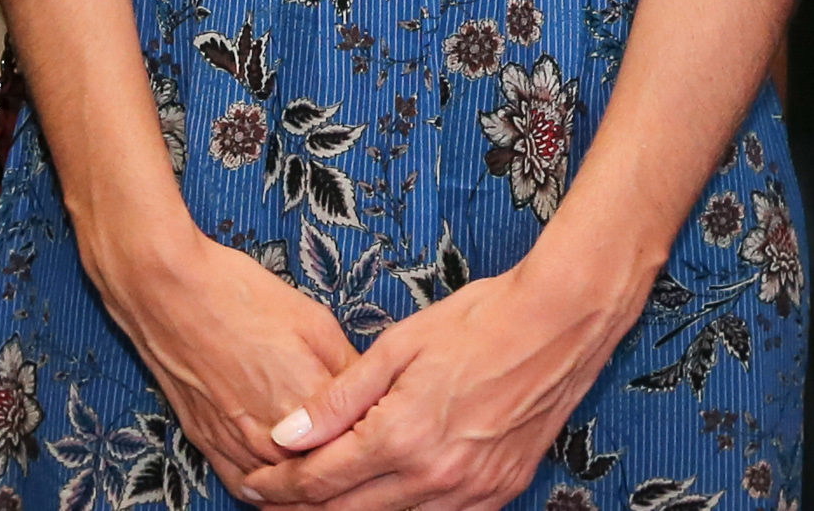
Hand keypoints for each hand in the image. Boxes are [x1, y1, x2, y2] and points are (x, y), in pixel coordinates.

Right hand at [92, 219, 357, 486]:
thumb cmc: (240, 296)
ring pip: (286, 492)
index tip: (389, 431)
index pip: (358, 440)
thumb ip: (349, 370)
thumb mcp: (315, 321)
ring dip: (311, 489)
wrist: (169, 293)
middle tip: (368, 462)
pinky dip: (271, 495)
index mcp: (307, 399)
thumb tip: (373, 398)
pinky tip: (286, 490)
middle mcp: (274, 434)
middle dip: (348, 468)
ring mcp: (238, 446)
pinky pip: (247, 489)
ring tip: (335, 479)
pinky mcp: (209, 446)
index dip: (376, 437)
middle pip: (323, 473)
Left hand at [243, 253, 628, 508]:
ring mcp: (471, 492)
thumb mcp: (398, 347)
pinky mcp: (498, 493)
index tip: (254, 481)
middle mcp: (435, 476)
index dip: (279, 484)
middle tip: (272, 496)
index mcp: (402, 436)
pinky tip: (382, 495)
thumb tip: (285, 435)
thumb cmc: (479, 322)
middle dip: (303, 507)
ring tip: (318, 500)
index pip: (322, 480)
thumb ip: (338, 399)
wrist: (559, 324)